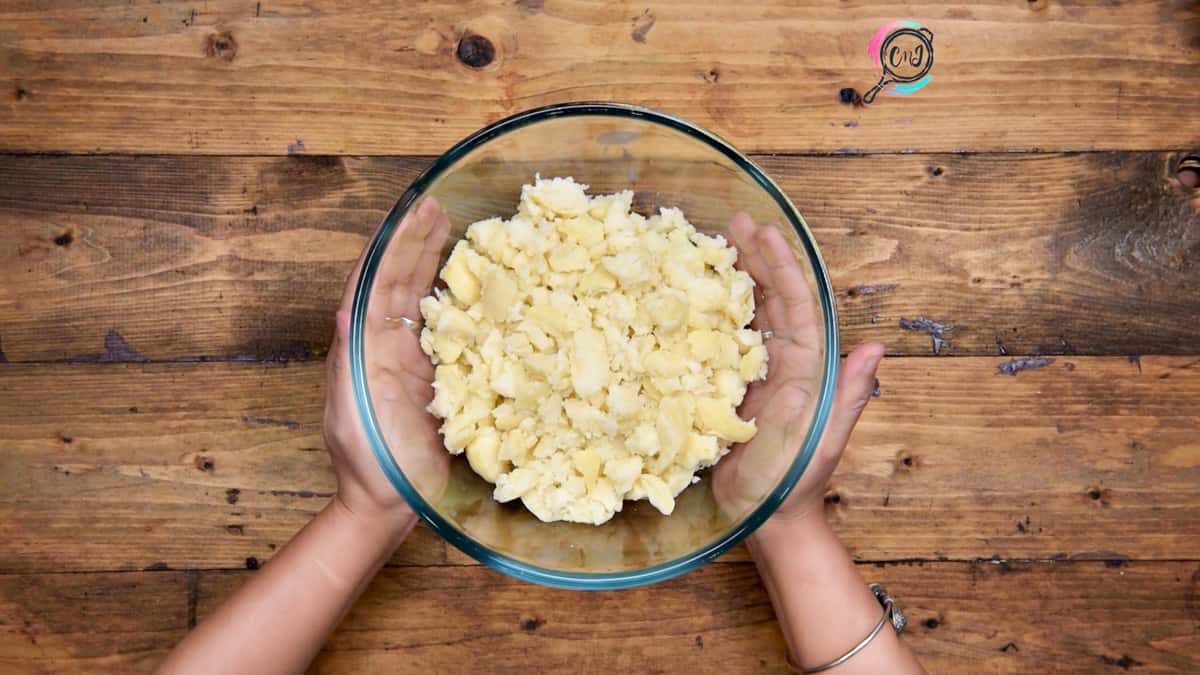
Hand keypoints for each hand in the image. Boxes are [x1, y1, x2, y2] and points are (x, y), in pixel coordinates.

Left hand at [323, 197, 451, 527]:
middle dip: (417, 241)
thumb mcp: (349, 412)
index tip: (407, 212)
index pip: (375, 282)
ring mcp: (416, 358)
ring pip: (426, 298)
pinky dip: (463, 301)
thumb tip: (345, 309)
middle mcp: (389, 344)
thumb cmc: (366, 464)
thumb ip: (347, 364)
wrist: (389, 505)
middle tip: (437, 206)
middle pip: (403, 280)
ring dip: (436, 260)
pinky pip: (453, 331)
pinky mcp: (442, 377)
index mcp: (364, 345)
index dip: (390, 246)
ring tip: (452, 224)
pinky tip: (479, 278)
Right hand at [713, 213, 883, 524]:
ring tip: (710, 243)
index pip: (793, 305)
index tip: (763, 231)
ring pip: (742, 315)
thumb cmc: (796, 483)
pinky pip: (714, 345)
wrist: (767, 518)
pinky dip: (704, 317)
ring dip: (730, 278)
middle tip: (731, 220)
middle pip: (767, 299)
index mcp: (806, 366)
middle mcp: (780, 361)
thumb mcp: (825, 440)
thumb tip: (876, 349)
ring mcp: (751, 374)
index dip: (780, 267)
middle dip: (753, 258)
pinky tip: (685, 297)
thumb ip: (848, 396)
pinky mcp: (722, 390)